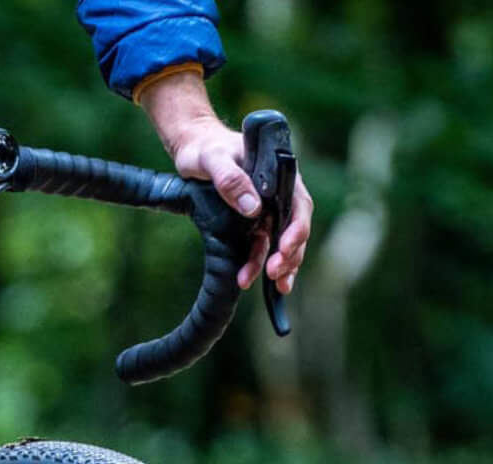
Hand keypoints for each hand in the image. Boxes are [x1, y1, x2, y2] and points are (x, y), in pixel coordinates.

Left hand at [137, 69, 314, 293]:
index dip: (296, 229)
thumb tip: (252, 208)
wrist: (194, 149)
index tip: (284, 248)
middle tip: (275, 273)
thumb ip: (230, 178)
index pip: (298, 205)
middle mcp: (279, 194)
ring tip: (275, 287)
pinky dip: (267, 264)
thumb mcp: (212, 158)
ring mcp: (268, 209)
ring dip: (280, 265)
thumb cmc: (204, 149)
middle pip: (294, 228)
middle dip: (288, 254)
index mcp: (279, 175)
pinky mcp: (254, 221)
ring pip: (281, 241)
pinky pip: (266, 245)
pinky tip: (268, 285)